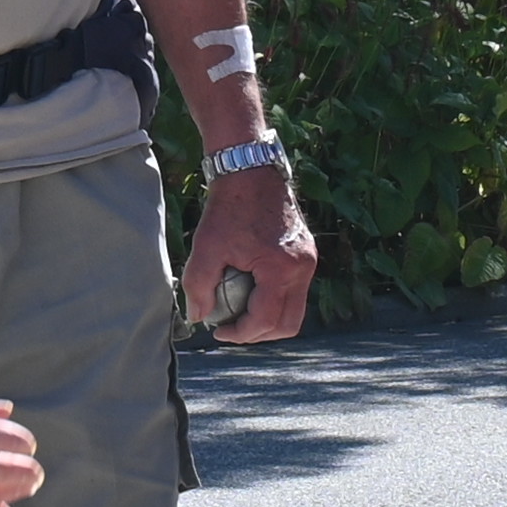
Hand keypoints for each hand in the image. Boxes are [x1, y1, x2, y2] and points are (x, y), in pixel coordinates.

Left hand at [184, 161, 314, 342]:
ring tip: (241, 313)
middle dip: (259, 334)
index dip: (240, 334)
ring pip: (295, 310)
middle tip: (232, 328)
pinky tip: (251, 291)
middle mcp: (302, 269)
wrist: (251, 171)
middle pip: (289, 324)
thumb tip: (198, 317)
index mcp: (281, 269)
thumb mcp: (206, 247)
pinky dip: (274, 300)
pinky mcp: (306, 255)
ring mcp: (308, 262)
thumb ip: (198, 286)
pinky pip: (295, 291)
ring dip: (268, 319)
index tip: (218, 331)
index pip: (266, 321)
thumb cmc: (229, 207)